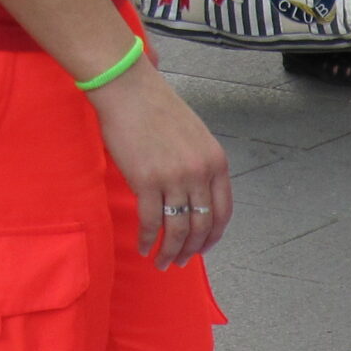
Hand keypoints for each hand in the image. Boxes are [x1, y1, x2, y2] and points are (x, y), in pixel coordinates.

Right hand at [87, 59, 232, 266]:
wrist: (128, 89)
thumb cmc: (156, 108)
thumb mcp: (194, 136)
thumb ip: (200, 165)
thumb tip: (195, 197)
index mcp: (216, 162)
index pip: (223, 212)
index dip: (213, 236)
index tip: (203, 248)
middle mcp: (200, 173)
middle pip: (202, 226)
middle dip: (192, 250)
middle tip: (180, 261)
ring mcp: (175, 178)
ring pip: (178, 229)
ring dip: (170, 251)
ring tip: (161, 261)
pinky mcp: (146, 181)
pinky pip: (151, 221)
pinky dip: (148, 239)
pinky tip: (143, 247)